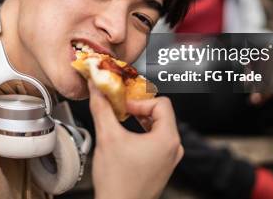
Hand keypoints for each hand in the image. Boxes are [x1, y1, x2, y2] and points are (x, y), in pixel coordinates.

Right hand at [89, 81, 182, 198]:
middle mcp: (173, 148)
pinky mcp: (162, 166)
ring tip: (121, 123)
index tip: (122, 104)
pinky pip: (156, 141)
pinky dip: (142, 134)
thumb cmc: (118, 182)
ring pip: (157, 127)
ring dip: (139, 120)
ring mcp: (169, 159)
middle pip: (160, 113)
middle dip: (138, 108)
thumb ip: (102, 108)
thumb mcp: (107, 137)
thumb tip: (98, 89)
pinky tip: (125, 139)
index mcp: (167, 138)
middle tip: (120, 109)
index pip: (161, 102)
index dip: (139, 99)